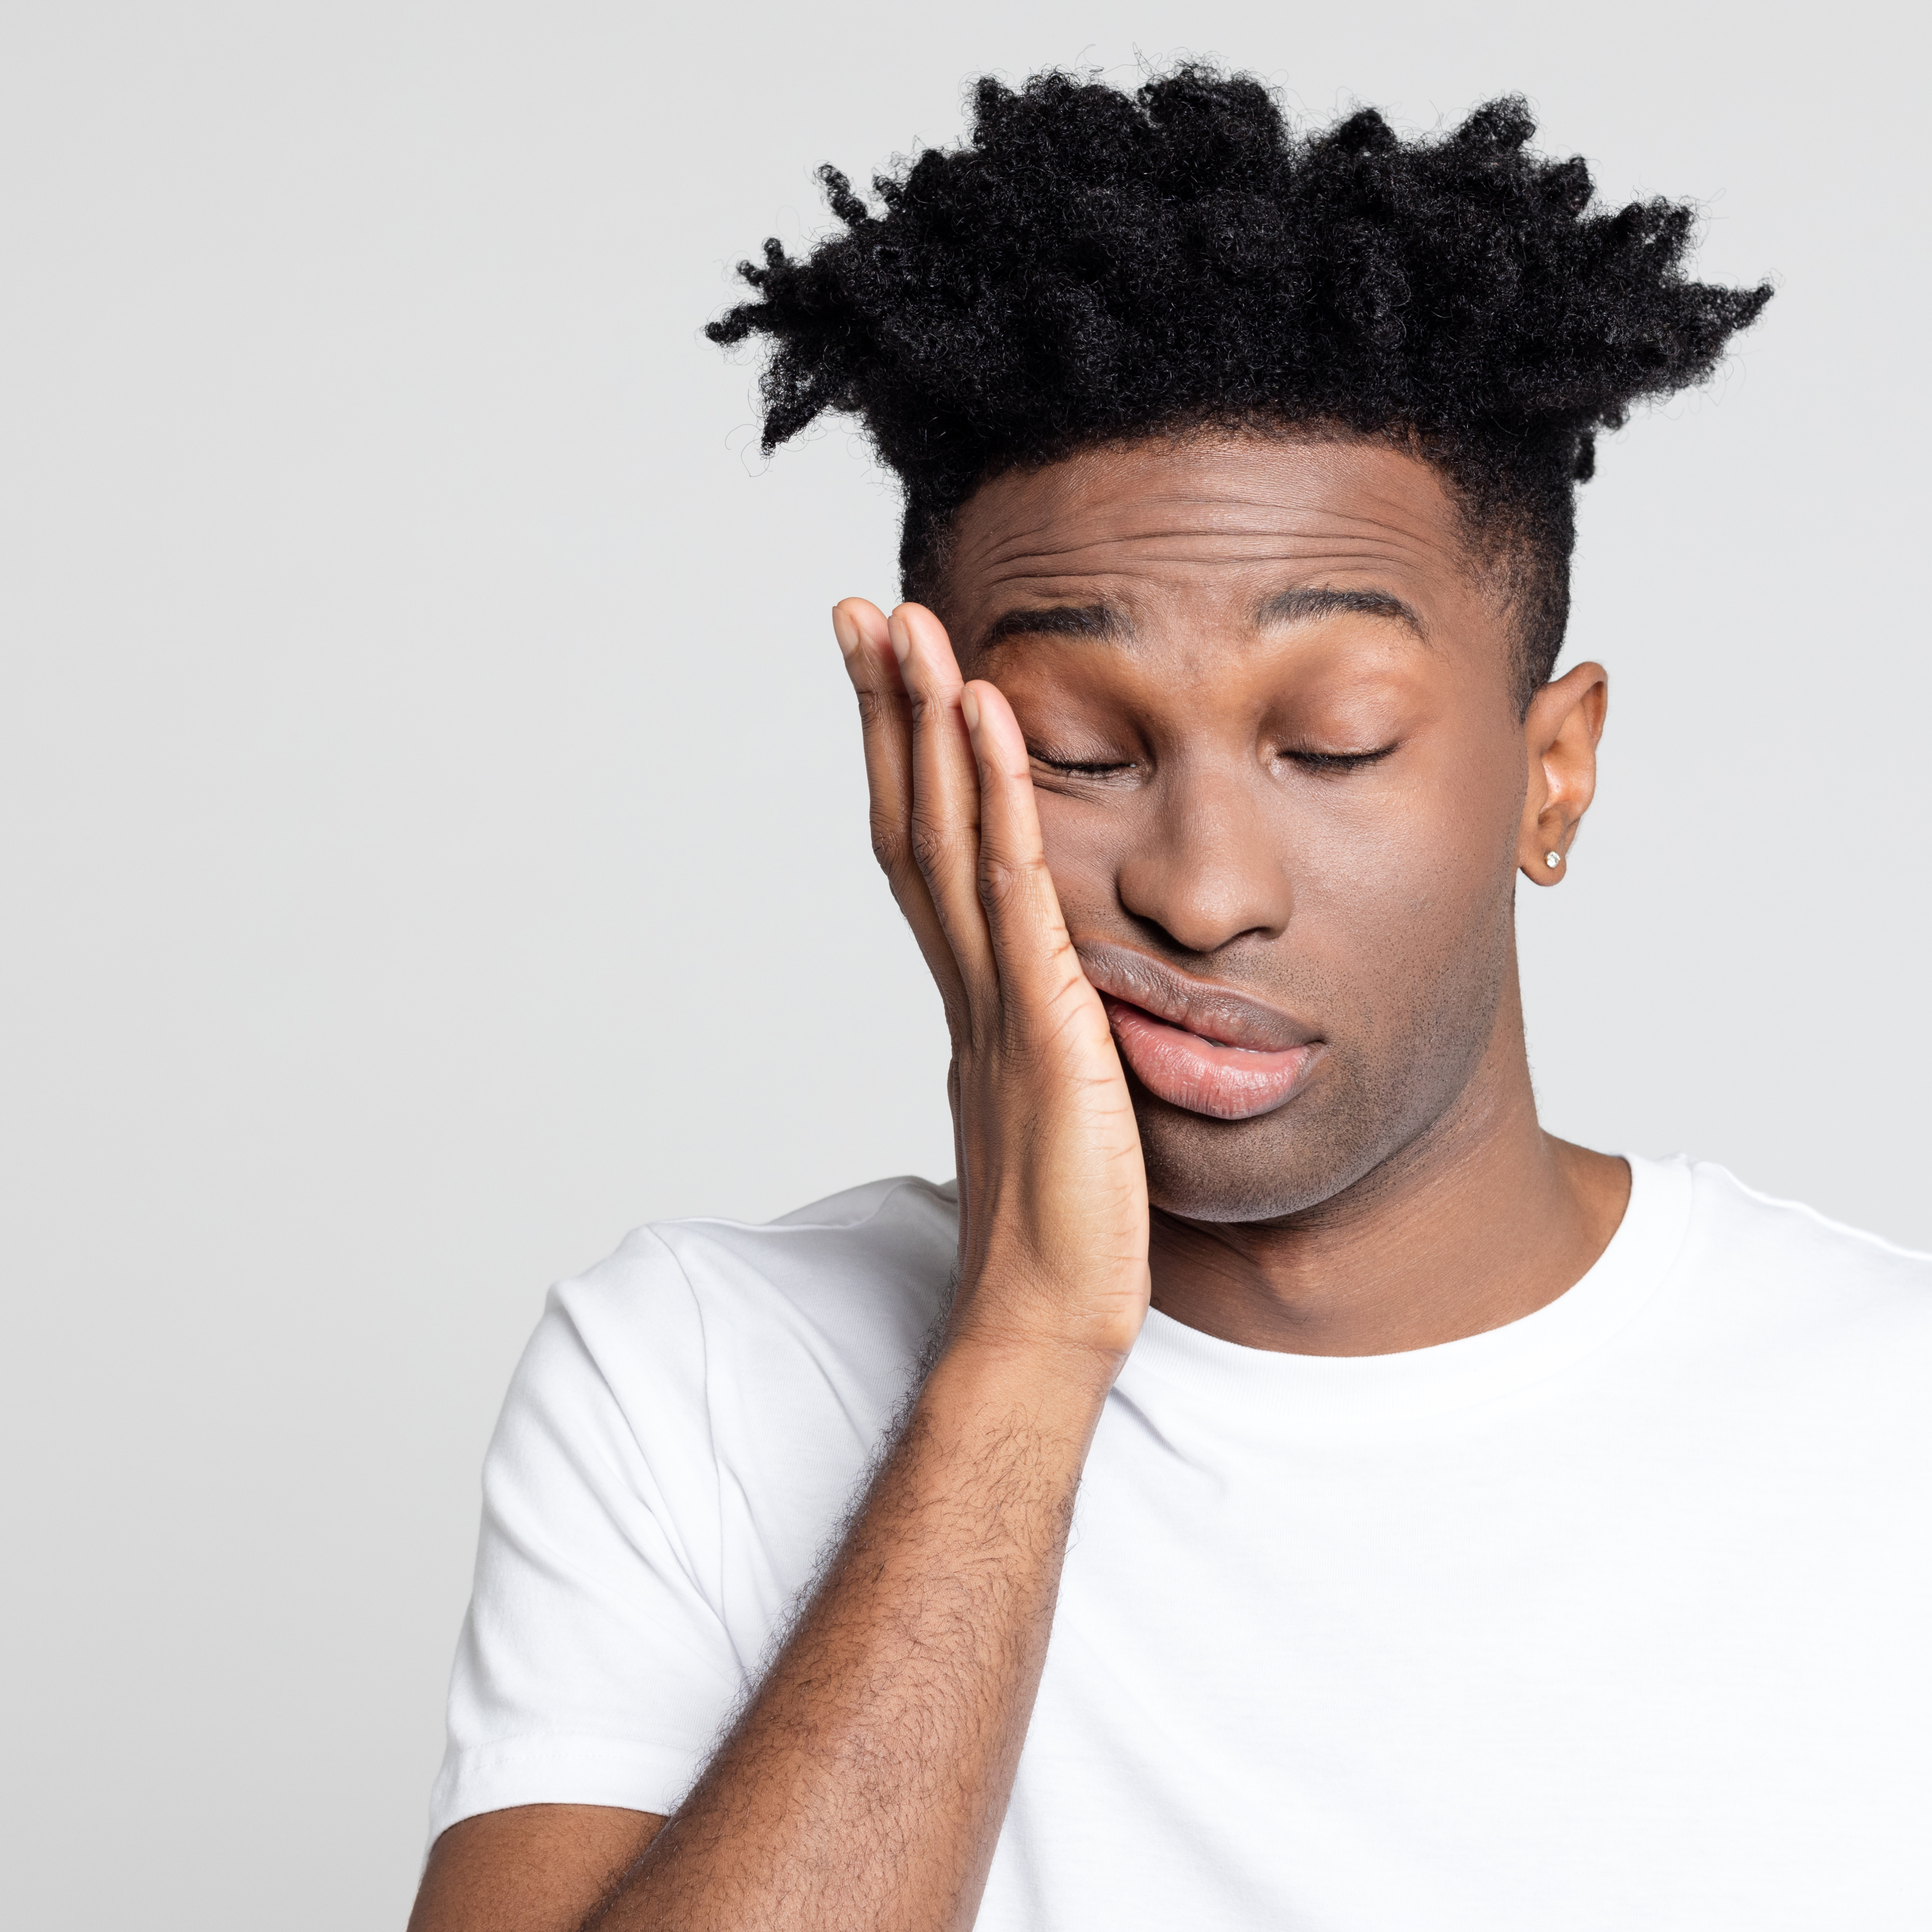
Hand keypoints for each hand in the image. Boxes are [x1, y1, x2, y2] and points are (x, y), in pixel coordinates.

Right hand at [838, 599, 1151, 1368]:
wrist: (1052, 1320)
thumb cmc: (1066, 1233)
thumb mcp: (1061, 1105)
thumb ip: (1055, 1039)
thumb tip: (1070, 1004)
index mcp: (972, 1001)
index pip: (919, 854)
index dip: (896, 761)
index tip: (882, 676)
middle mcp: (967, 987)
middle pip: (908, 821)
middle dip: (883, 712)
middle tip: (861, 611)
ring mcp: (996, 1001)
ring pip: (944, 835)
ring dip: (924, 723)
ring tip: (911, 625)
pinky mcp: (1042, 1022)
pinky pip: (1015, 887)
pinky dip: (999, 796)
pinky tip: (987, 717)